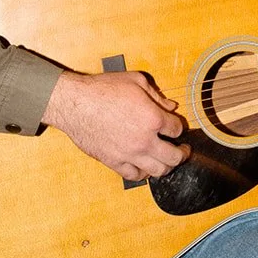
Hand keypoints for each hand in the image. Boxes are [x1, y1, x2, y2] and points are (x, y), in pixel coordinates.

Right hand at [41, 70, 188, 181]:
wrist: (74, 104)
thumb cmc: (102, 90)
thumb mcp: (135, 82)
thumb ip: (156, 95)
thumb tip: (170, 105)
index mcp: (153, 118)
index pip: (177, 129)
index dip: (179, 127)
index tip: (176, 126)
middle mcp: (144, 140)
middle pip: (174, 156)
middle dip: (182, 153)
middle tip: (183, 150)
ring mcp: (129, 154)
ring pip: (158, 171)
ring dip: (167, 166)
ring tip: (167, 161)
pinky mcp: (114, 162)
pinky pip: (135, 175)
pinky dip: (143, 173)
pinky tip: (145, 167)